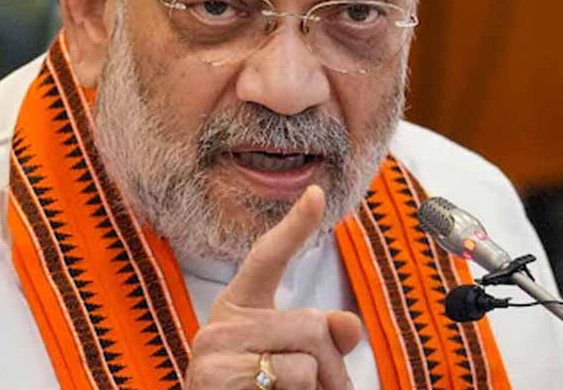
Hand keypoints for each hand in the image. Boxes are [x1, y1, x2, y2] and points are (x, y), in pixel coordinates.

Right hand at [184, 185, 362, 389]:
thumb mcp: (287, 364)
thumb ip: (319, 340)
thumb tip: (349, 325)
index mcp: (236, 311)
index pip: (266, 259)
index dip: (294, 226)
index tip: (317, 191)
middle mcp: (219, 326)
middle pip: (312, 325)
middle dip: (332, 370)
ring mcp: (214, 356)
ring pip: (308, 361)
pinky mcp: (216, 381)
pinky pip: (291, 379)